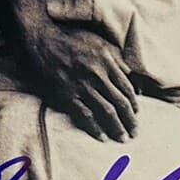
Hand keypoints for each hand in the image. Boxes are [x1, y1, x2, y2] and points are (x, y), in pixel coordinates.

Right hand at [18, 21, 138, 141]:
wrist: (44, 41)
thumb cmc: (73, 40)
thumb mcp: (100, 43)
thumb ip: (117, 60)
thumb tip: (131, 75)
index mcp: (108, 63)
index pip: (127, 89)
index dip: (134, 104)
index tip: (136, 114)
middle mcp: (98, 76)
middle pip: (120, 103)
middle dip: (130, 120)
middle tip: (135, 133)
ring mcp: (83, 87)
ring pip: (106, 111)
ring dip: (116, 127)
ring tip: (122, 138)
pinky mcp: (68, 95)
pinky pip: (86, 115)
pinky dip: (95, 127)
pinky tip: (102, 137)